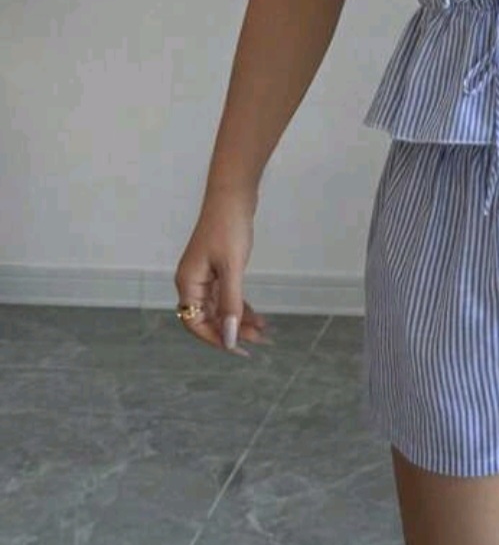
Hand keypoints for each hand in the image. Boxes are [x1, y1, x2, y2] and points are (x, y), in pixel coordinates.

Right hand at [174, 189, 270, 355]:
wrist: (233, 194)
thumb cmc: (228, 227)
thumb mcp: (232, 268)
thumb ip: (231, 303)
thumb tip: (229, 337)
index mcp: (188, 282)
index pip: (195, 323)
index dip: (215, 339)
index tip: (239, 349)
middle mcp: (192, 281)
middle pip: (209, 317)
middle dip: (232, 331)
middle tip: (259, 341)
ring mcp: (204, 275)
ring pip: (220, 308)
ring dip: (239, 320)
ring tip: (263, 331)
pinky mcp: (217, 268)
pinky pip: (226, 296)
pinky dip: (240, 306)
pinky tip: (257, 316)